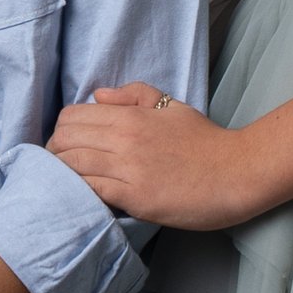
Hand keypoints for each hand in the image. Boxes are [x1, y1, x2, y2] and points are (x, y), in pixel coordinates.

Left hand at [49, 83, 265, 229]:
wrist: (237, 172)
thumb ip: (135, 96)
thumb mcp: (172, 106)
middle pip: (64, 140)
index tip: (67, 144)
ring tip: (67, 184)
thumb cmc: (206, 141)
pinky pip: (91, 191)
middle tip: (62, 166)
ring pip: (71, 165)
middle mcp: (124, 138)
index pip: (72, 116)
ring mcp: (128, 169)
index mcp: (131, 115)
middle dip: (55, 152)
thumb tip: (97, 96)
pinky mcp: (136, 197)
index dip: (61, 130)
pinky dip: (80, 193)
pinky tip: (84, 197)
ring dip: (62, 174)